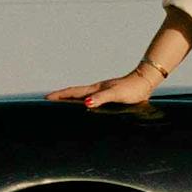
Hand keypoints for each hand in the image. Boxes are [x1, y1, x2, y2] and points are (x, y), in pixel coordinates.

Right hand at [47, 65, 161, 109]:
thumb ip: (101, 98)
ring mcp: (103, 93)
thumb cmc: (132, 89)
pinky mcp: (110, 97)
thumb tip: (86, 104)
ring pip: (82, 97)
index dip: (59, 95)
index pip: (73, 92)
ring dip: (71, 100)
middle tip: (49, 101)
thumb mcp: (115, 94)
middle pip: (74, 93)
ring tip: (62, 105)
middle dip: (61, 97)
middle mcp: (97, 90)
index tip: (46, 98)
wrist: (145, 82)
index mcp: (95, 89)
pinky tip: (86, 108)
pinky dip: (84, 103)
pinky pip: (92, 100)